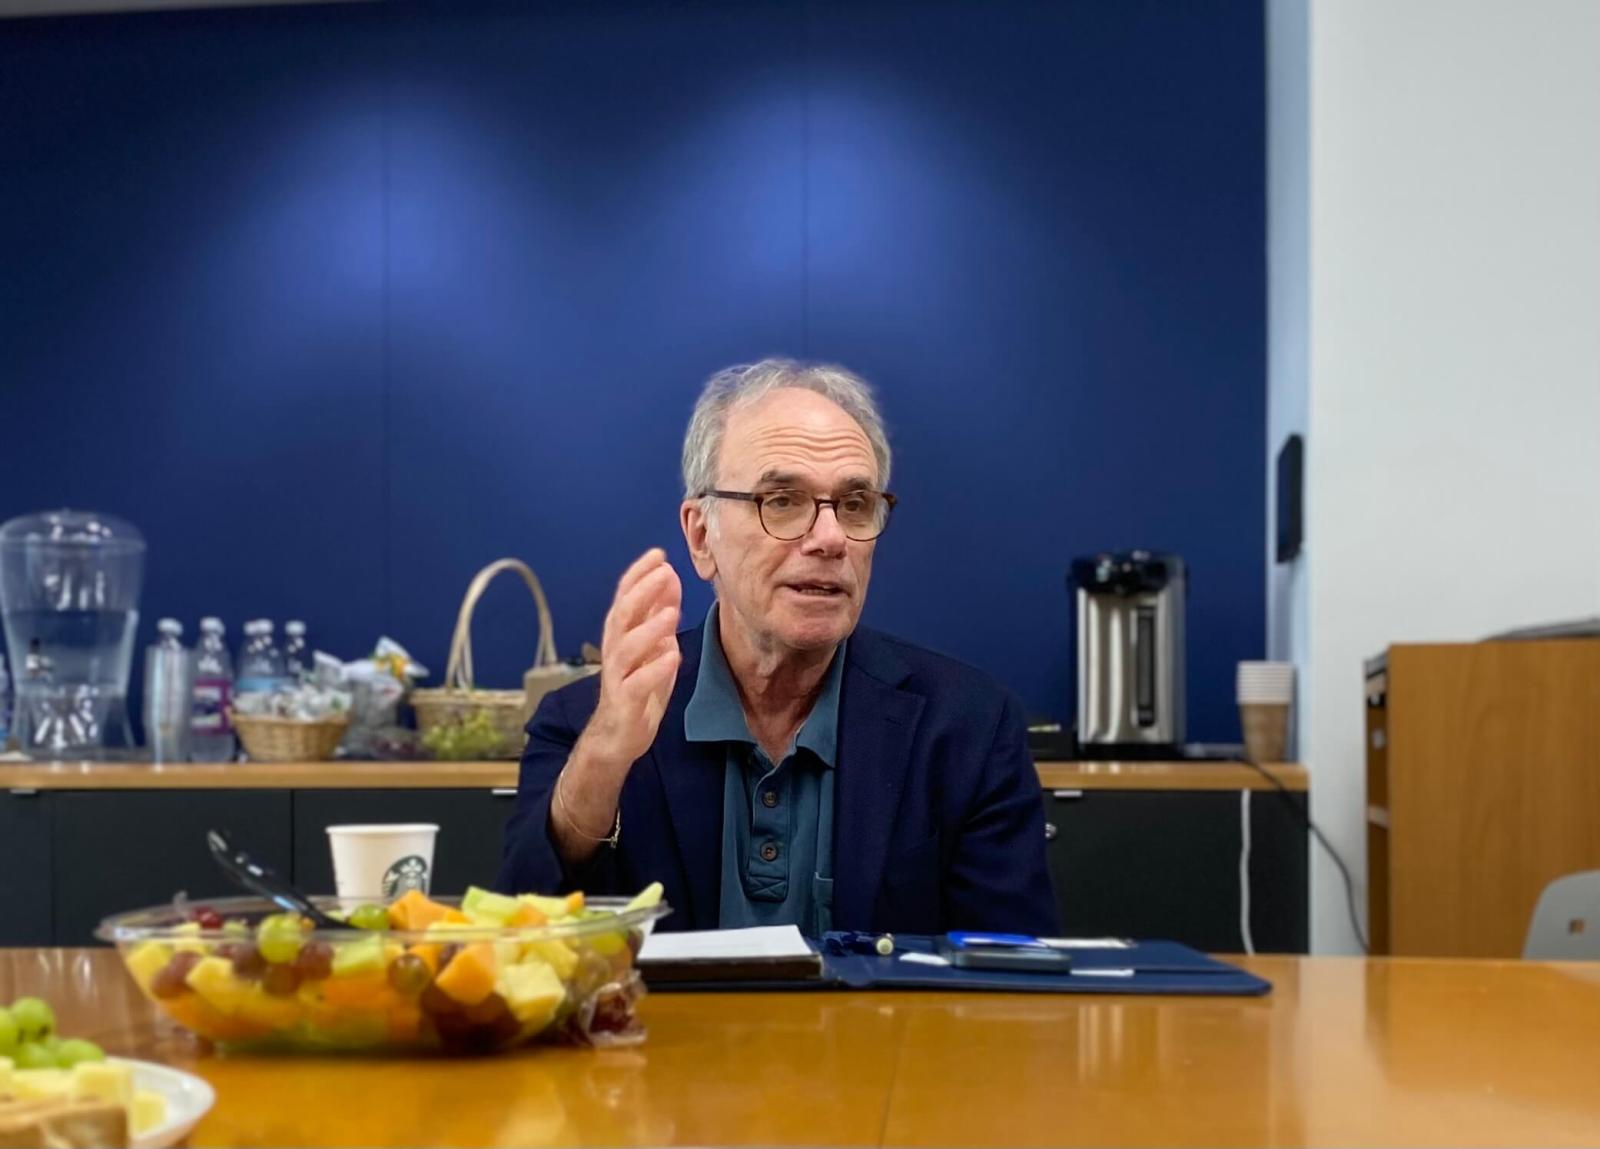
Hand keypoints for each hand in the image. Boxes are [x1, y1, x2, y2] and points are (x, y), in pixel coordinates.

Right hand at [583, 547, 682, 765]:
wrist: (618, 735)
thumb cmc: (637, 686)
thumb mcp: (652, 646)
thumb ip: (659, 615)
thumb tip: (669, 578)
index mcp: (621, 633)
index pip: (625, 597)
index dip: (639, 574)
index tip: (659, 554)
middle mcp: (615, 650)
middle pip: (622, 615)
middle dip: (642, 592)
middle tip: (665, 572)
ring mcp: (618, 676)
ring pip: (627, 648)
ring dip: (649, 628)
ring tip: (671, 613)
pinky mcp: (625, 702)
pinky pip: (638, 684)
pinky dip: (655, 670)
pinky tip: (672, 657)